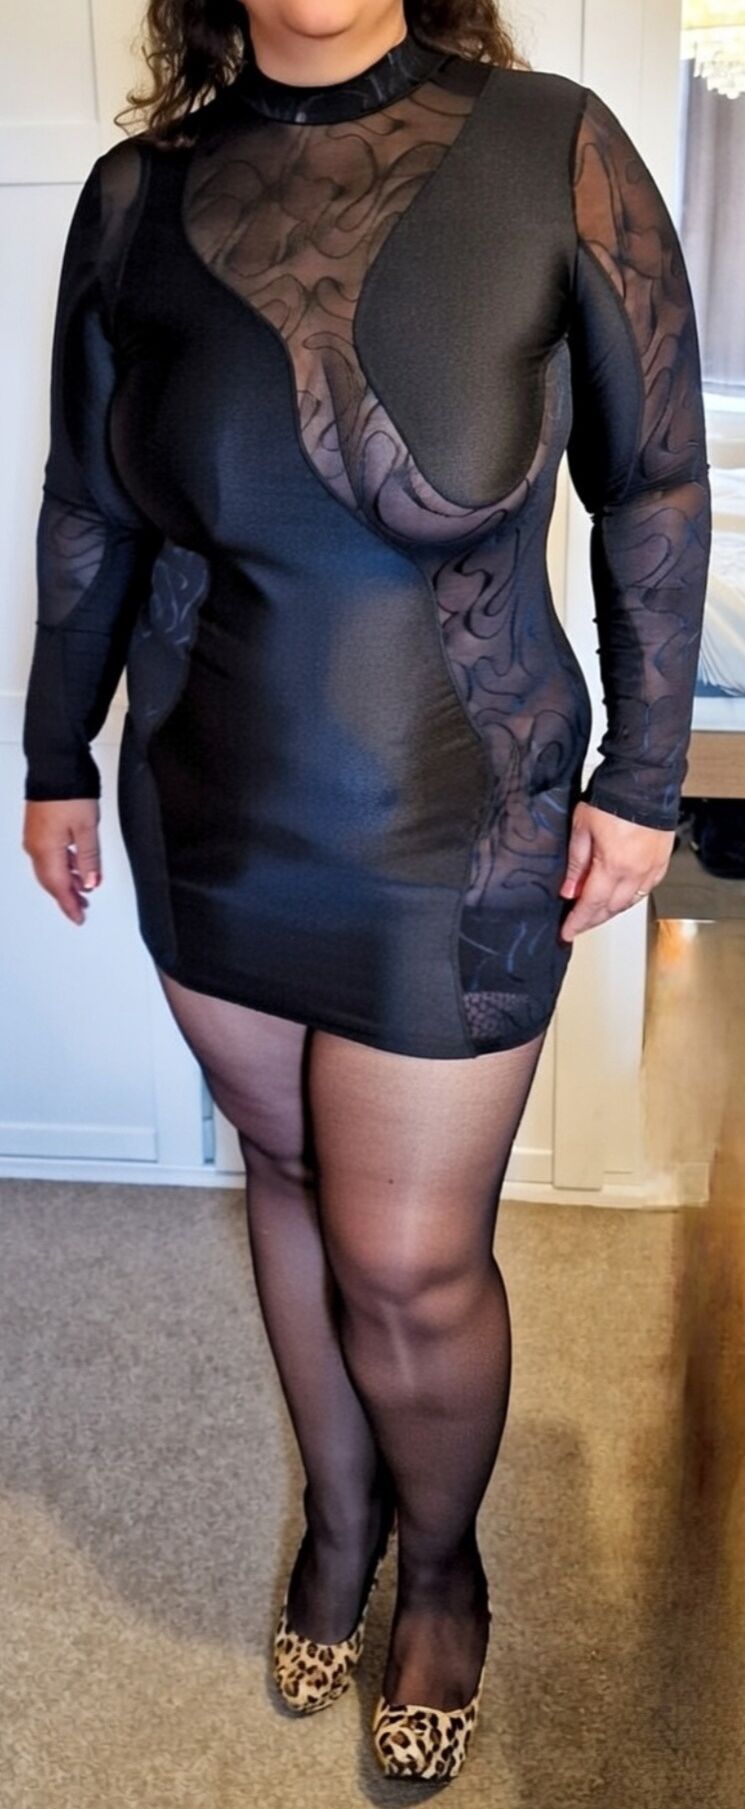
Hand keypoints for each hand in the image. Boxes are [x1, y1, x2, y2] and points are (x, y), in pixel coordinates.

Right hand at [22, 799, 101, 925]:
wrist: (55, 765)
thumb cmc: (69, 792)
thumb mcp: (87, 829)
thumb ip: (89, 859)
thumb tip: (90, 883)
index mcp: (46, 851)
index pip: (59, 888)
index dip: (70, 906)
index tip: (79, 918)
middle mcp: (35, 847)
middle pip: (51, 881)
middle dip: (67, 897)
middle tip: (82, 909)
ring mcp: (34, 837)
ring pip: (49, 869)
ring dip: (66, 882)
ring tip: (83, 889)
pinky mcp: (37, 828)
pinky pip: (48, 856)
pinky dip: (62, 866)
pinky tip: (75, 865)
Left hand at [558, 801, 673, 941]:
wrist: (643, 780)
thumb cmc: (612, 797)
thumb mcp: (581, 828)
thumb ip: (577, 863)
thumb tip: (569, 890)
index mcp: (613, 865)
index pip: (592, 904)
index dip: (578, 921)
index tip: (567, 932)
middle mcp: (636, 871)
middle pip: (611, 908)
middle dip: (593, 919)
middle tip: (578, 924)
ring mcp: (651, 868)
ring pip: (629, 902)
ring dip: (611, 910)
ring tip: (595, 912)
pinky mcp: (662, 861)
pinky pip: (645, 889)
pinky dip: (630, 898)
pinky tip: (620, 897)